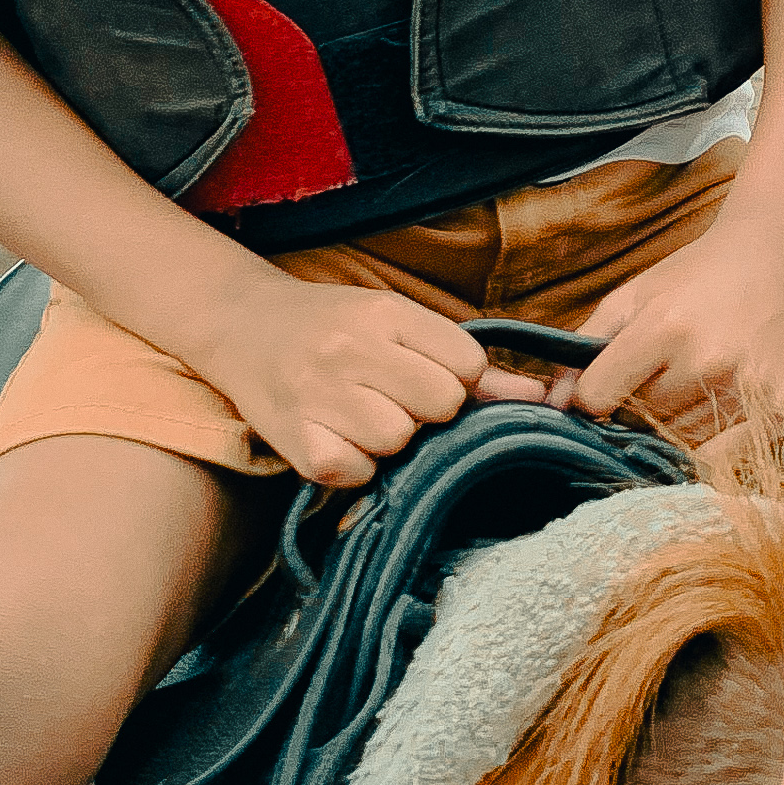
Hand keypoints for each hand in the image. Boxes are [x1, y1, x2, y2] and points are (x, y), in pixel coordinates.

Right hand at [189, 272, 544, 487]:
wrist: (243, 326)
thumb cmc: (335, 327)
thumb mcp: (398, 324)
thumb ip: (469, 362)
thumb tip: (541, 395)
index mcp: (385, 313)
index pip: (467, 365)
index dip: (457, 380)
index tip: (424, 374)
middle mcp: (349, 348)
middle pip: (440, 404)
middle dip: (427, 411)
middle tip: (391, 398)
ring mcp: (317, 394)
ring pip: (398, 440)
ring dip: (389, 440)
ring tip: (361, 416)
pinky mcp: (294, 439)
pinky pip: (356, 471)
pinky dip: (353, 465)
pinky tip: (338, 439)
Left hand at [566, 209, 783, 432]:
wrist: (779, 255)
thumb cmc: (697, 275)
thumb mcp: (634, 294)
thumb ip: (585, 344)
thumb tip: (555, 403)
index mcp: (665, 327)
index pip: (598, 398)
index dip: (593, 395)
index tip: (604, 384)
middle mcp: (707, 363)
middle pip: (638, 421)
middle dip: (636, 406)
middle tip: (658, 373)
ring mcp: (748, 391)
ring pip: (677, 442)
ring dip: (673, 423)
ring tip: (692, 381)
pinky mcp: (781, 411)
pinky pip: (721, 458)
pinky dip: (708, 445)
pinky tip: (711, 410)